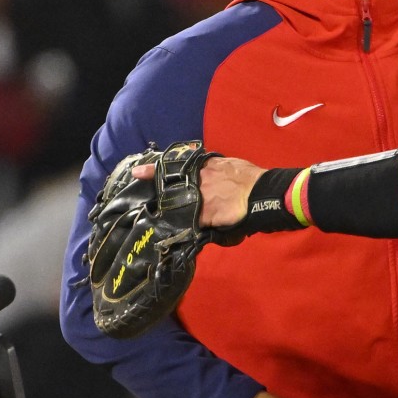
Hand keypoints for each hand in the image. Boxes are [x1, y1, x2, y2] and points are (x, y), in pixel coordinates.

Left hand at [131, 156, 263, 226]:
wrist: (260, 192)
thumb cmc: (251, 177)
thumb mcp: (230, 164)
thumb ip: (216, 167)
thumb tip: (211, 170)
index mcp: (205, 167)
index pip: (175, 167)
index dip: (154, 170)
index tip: (137, 172)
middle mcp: (198, 182)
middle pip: (172, 188)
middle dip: (159, 193)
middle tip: (148, 200)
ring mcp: (200, 199)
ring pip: (179, 206)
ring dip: (172, 212)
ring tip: (162, 217)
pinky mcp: (205, 216)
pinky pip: (192, 223)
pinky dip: (188, 227)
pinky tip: (180, 232)